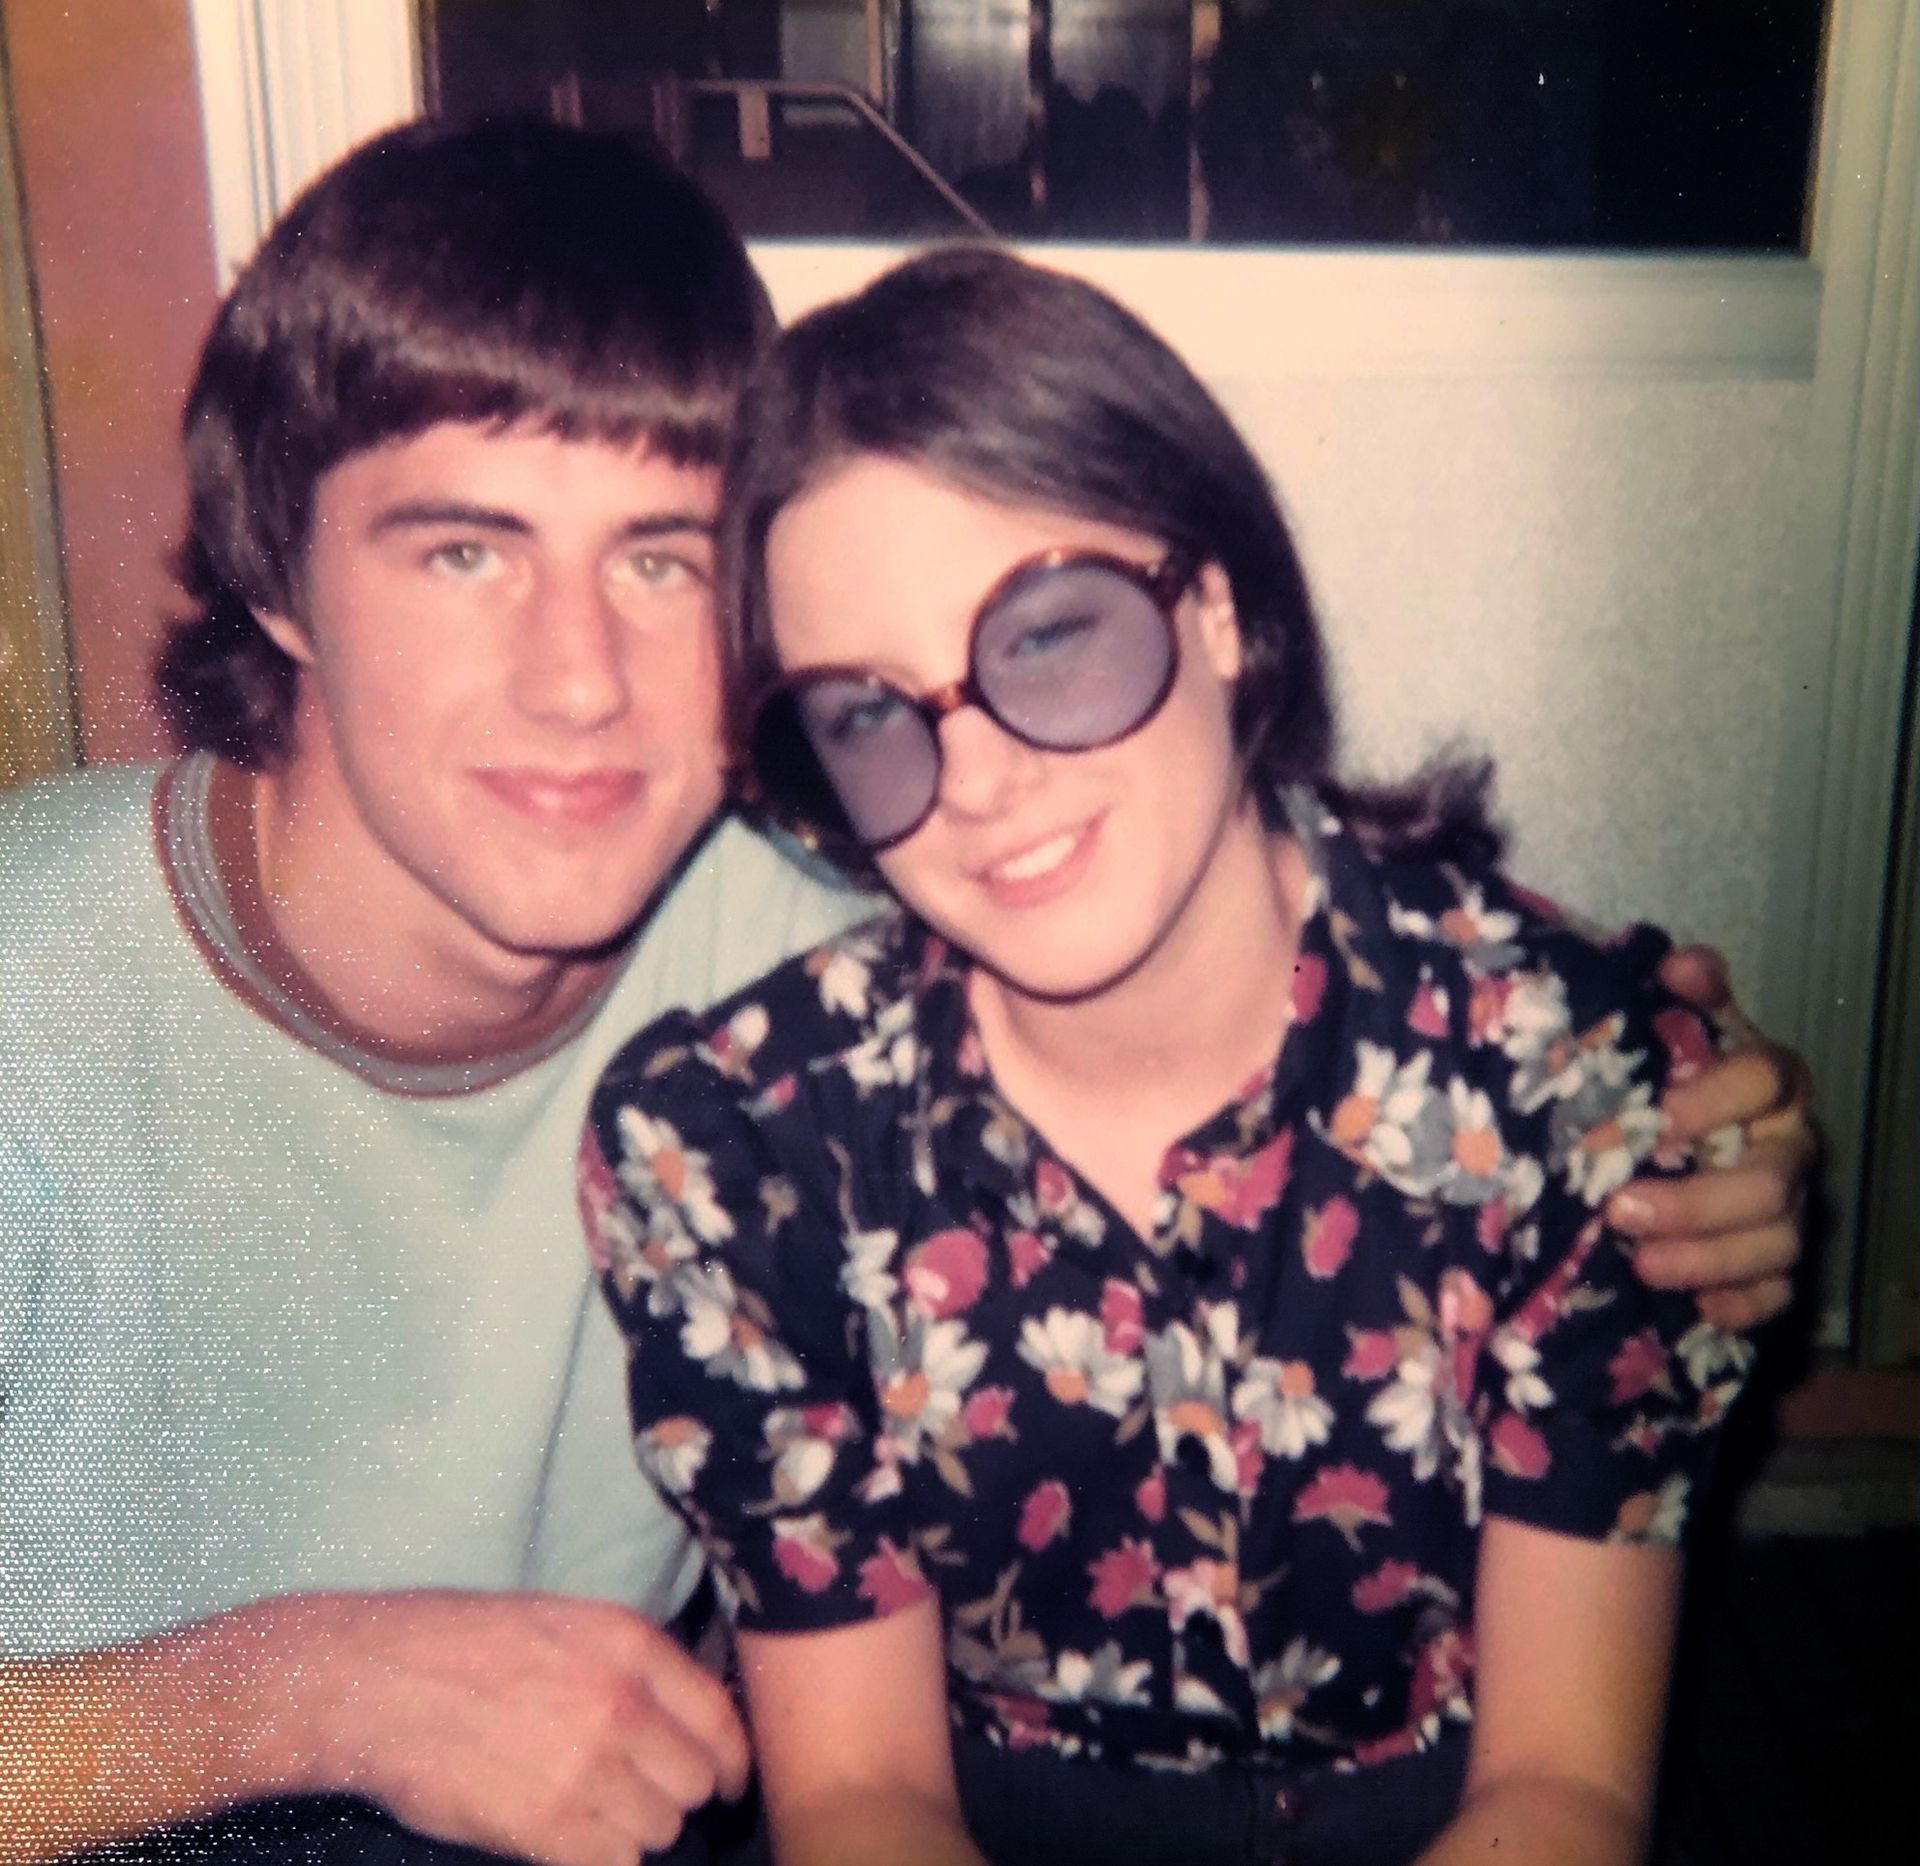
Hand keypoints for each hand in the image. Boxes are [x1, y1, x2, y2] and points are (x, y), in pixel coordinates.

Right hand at [235, 1590, 749, 1865]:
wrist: (376, 1681)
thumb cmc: (463, 1647)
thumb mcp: (565, 1624)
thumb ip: (632, 1665)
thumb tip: (687, 1718)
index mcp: (630, 1644)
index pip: (720, 1718)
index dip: (730, 1762)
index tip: (725, 1784)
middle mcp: (622, 1702)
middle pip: (696, 1782)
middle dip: (675, 1797)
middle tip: (638, 1799)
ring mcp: (587, 1765)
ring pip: (660, 1829)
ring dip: (634, 1832)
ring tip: (591, 1815)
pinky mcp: (548, 1825)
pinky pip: (614, 1863)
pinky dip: (599, 1860)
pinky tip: (568, 1841)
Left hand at [1608, 944, 1816, 1331]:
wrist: (1655, 1134)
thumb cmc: (1659, 1078)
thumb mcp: (1662, 1030)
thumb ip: (1678, 995)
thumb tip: (1684, 964)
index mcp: (1768, 1081)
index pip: (1765, 1078)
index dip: (1716, 1098)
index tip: (1655, 1118)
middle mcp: (1788, 1145)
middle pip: (1773, 1181)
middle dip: (1700, 1203)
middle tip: (1620, 1210)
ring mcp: (1786, 1209)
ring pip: (1777, 1243)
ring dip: (1708, 1258)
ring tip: (1638, 1263)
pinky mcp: (1774, 1264)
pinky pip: (1777, 1295)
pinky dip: (1742, 1305)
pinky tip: (1701, 1309)